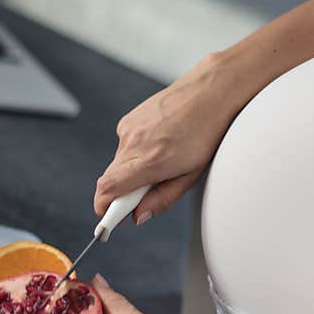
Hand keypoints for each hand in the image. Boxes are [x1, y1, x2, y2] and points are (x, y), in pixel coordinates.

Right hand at [94, 53, 240, 223]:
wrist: (209, 93)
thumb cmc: (206, 133)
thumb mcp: (191, 176)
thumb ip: (162, 199)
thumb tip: (139, 215)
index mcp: (150, 161)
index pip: (108, 190)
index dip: (104, 209)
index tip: (108, 221)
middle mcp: (133, 144)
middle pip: (109, 181)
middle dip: (121, 194)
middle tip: (144, 195)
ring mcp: (128, 130)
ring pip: (118, 165)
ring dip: (132, 172)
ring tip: (162, 161)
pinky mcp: (127, 121)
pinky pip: (124, 148)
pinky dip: (136, 154)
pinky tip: (159, 144)